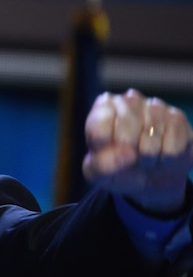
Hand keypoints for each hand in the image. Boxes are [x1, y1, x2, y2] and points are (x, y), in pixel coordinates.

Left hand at [83, 89, 192, 213]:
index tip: (108, 152)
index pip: (99, 130)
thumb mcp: (98, 172)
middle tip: (129, 156)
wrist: (151, 175)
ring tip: (145, 155)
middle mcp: (130, 100)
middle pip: (125, 134)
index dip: (105, 150)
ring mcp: (156, 107)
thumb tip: (126, 153)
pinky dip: (165, 159)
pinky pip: (172, 148)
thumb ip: (101, 164)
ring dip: (147, 158)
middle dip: (128, 154)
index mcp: (104, 106)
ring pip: (150, 141)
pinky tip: (162, 153)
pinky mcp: (178, 119)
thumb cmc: (118, 166)